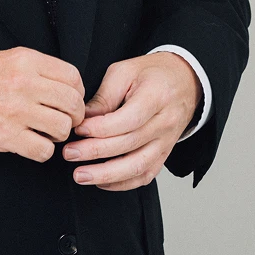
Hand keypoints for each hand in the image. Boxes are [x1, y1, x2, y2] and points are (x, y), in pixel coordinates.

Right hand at [0, 46, 85, 162]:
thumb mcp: (7, 58)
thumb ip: (37, 68)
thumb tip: (66, 86)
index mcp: (25, 60)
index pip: (72, 77)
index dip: (77, 91)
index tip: (71, 99)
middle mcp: (24, 83)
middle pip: (72, 103)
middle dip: (73, 115)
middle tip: (64, 118)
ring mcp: (16, 110)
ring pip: (62, 128)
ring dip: (58, 134)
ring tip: (46, 130)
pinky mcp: (7, 136)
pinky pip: (44, 150)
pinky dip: (42, 150)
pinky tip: (33, 142)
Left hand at [62, 52, 202, 190]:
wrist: (184, 82)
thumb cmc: (152, 74)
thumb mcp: (125, 71)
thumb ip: (104, 95)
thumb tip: (84, 117)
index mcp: (156, 96)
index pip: (128, 119)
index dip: (101, 128)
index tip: (78, 129)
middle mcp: (165, 123)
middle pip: (130, 144)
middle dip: (95, 152)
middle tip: (70, 153)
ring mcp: (166, 142)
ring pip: (138, 166)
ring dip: (107, 175)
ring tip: (81, 175)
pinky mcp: (163, 155)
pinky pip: (145, 176)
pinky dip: (123, 183)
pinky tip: (101, 181)